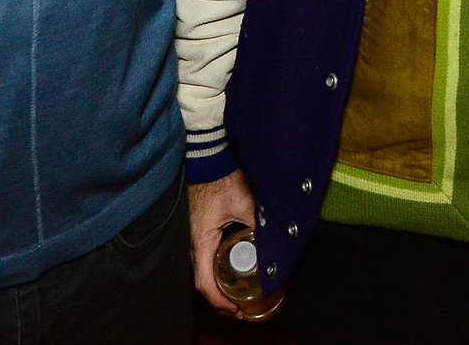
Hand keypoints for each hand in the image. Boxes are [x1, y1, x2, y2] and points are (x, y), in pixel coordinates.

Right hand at [188, 169, 258, 317]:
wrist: (207, 158)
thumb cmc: (220, 179)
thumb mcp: (244, 203)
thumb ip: (259, 223)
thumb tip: (276, 242)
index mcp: (200, 241)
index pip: (204, 283)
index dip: (219, 301)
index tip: (236, 310)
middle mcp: (192, 243)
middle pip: (202, 281)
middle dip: (220, 299)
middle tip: (240, 309)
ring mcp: (193, 236)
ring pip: (202, 270)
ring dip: (218, 286)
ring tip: (237, 295)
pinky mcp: (198, 230)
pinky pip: (203, 258)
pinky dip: (215, 271)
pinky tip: (229, 271)